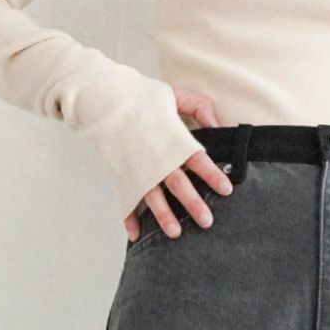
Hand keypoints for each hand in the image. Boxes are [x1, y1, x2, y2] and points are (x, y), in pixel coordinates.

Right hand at [125, 87, 233, 243]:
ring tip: (176, 233)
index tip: (226, 190)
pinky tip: (136, 235)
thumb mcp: (174, 94)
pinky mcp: (122, 175)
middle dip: (193, 203)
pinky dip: (129, 218)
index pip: (197, 159)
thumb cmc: (141, 95)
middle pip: (178, 184)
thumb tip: (219, 126)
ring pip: (153, 197)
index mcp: (172, 138)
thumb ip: (200, 107)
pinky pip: (126, 200)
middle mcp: (156, 157)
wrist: (102, 97)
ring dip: (164, 216)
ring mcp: (137, 169)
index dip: (212, 175)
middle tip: (207, 221)